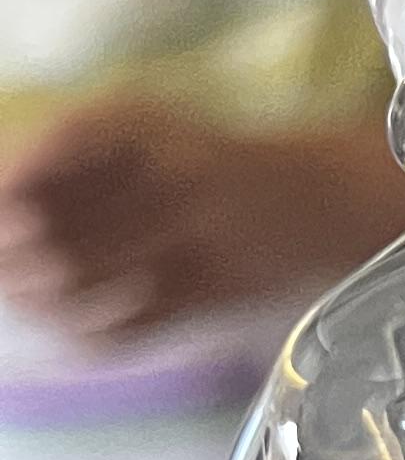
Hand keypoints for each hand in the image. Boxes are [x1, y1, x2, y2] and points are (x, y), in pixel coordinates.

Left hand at [0, 100, 404, 340]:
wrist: (318, 202)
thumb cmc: (207, 165)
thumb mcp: (140, 131)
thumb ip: (69, 154)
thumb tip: (3, 197)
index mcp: (136, 124)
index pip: (41, 162)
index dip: (6, 194)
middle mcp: (165, 178)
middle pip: (54, 230)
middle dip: (10, 259)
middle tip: (0, 272)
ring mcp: (192, 240)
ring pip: (84, 284)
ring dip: (37, 298)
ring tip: (17, 297)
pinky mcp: (209, 294)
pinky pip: (127, 327)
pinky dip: (84, 335)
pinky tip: (65, 329)